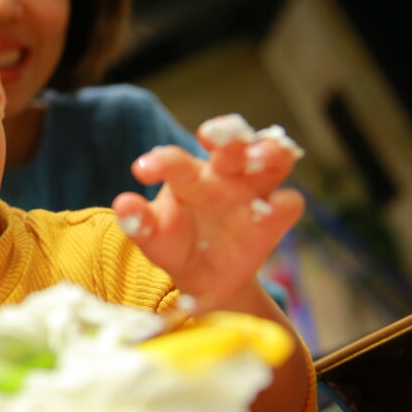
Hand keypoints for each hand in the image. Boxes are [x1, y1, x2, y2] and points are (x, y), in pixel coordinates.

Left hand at [112, 115, 304, 302]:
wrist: (205, 279)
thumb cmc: (176, 247)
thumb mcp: (155, 239)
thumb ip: (140, 223)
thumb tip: (122, 205)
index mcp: (188, 176)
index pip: (176, 160)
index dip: (162, 161)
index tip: (142, 170)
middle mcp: (224, 175)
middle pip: (232, 142)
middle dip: (227, 132)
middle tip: (213, 134)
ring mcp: (253, 192)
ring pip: (273, 156)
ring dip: (268, 151)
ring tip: (256, 158)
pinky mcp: (275, 218)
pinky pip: (289, 202)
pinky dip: (283, 203)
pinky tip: (273, 208)